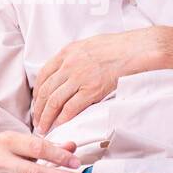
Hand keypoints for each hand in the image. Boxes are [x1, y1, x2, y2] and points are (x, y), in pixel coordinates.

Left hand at [31, 30, 149, 133]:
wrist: (135, 50)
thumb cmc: (117, 46)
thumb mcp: (88, 44)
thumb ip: (74, 56)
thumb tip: (67, 69)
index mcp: (67, 52)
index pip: (43, 74)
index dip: (37, 92)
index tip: (37, 102)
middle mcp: (69, 65)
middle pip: (45, 90)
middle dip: (38, 109)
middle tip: (37, 120)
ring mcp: (79, 78)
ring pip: (54, 101)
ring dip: (46, 117)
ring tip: (44, 127)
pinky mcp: (91, 90)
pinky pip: (70, 108)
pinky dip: (62, 119)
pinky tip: (59, 125)